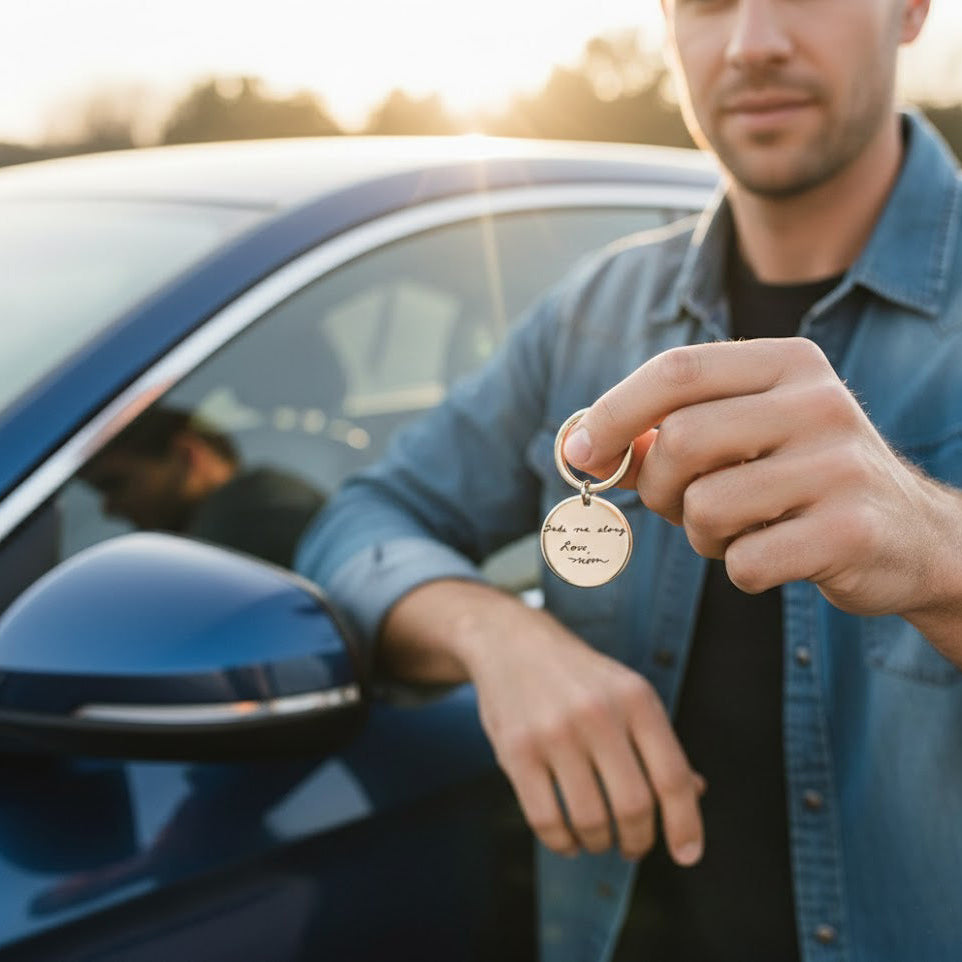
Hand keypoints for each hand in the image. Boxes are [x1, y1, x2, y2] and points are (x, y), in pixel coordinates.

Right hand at [449, 590, 705, 863]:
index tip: (687, 854)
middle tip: (633, 845)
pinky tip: (569, 837)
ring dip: (600, 843)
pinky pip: (545, 819)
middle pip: (634, 805)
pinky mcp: (516, 750)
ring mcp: (554, 732)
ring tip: (598, 838)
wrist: (511, 642)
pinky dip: (562, 843)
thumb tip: (696, 792)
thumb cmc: (577, 675)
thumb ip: (658, 742)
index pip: (672, 776)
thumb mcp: (627, 691)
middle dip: (638, 840)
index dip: (685, 824)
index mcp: (636, 698)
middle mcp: (598, 713)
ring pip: (590, 819)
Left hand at [564, 337, 955, 620]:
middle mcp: (819, 403)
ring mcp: (839, 466)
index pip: (677, 369)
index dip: (613, 413)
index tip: (580, 452)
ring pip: (705, 507)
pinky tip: (775, 554)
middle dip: (657, 486)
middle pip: (680, 440)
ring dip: (701, 534)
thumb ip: (668, 432)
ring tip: (739, 529)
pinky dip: (741, 568)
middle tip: (676, 504)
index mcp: (788, 363)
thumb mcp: (744, 437)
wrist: (912, 537)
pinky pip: (745, 562)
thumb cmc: (803, 480)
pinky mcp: (849, 531)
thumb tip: (584, 444)